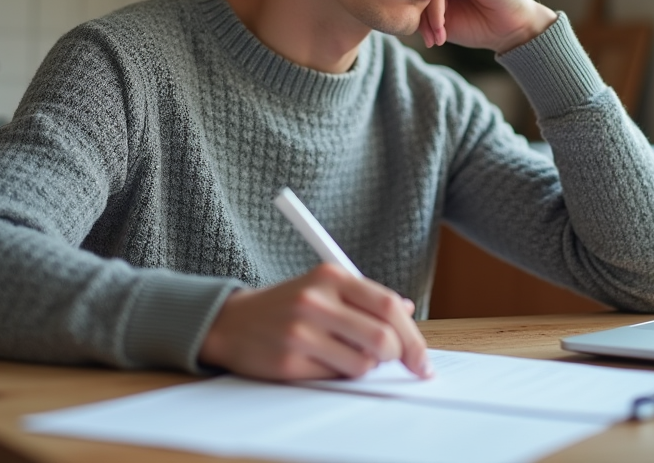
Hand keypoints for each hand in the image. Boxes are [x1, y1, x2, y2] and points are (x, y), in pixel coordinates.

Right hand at [198, 264, 431, 380]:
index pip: (388, 306)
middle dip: (395, 356)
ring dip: (364, 366)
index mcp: (331, 276)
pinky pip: (335, 377)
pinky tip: (321, 361)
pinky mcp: (288, 361)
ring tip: (344, 354)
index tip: (421, 360)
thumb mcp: (325, 287)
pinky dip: (338, 374)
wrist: (232, 322)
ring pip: (363, 364)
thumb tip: (407, 311)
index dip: (413, 337)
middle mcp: (316, 300)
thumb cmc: (287, 305)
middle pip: (382, 338)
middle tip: (389, 360)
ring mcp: (300, 331)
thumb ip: (366, 298)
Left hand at [419, 0, 556, 52]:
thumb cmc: (477, 26)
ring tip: (437, 36)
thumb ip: (420, 11)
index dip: (414, 14)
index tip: (425, 40)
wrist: (510, 31)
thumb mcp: (439, 22)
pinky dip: (437, 7)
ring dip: (429, 14)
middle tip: (430, 39)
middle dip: (420, 15)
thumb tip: (395, 7)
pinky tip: (443, 26)